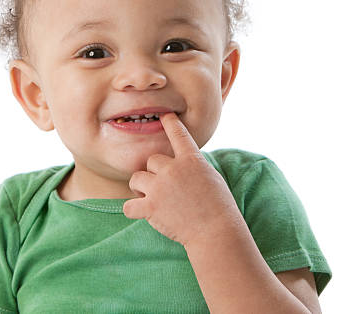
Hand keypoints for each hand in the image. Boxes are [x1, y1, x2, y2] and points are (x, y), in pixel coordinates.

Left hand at [122, 112, 243, 247]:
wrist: (216, 233)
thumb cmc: (219, 208)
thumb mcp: (211, 177)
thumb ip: (193, 166)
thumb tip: (182, 161)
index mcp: (191, 160)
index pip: (178, 134)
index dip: (170, 123)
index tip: (165, 116)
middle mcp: (173, 169)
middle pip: (151, 160)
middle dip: (154, 173)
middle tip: (163, 188)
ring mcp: (160, 187)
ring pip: (136, 178)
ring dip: (140, 187)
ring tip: (151, 198)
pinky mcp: (151, 207)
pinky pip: (129, 205)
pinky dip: (133, 209)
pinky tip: (140, 212)